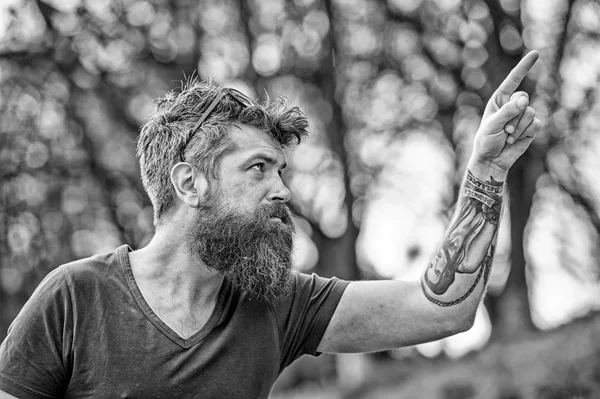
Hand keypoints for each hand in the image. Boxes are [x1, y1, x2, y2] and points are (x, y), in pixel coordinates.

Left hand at [471, 51, 540, 175]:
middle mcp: (512, 105)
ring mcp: (522, 116)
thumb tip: (525, 101)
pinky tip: (515, 140)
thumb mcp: (492, 125)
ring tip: (507, 136)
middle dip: (514, 115)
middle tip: (503, 129)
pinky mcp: (530, 127)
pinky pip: (535, 124)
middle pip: (523, 98)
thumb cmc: (486, 141)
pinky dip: (525, 133)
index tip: (536, 53)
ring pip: (530, 112)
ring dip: (518, 127)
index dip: (524, 67)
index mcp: (499, 100)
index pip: (513, 80)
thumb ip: (507, 112)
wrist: (492, 160)